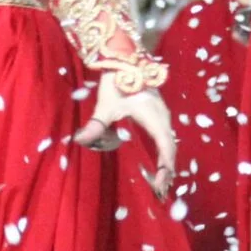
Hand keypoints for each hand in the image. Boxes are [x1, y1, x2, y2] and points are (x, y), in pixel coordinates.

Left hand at [73, 66, 176, 197]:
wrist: (125, 58)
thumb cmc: (117, 81)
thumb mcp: (105, 105)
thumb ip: (96, 125)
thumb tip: (80, 141)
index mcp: (154, 118)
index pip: (165, 148)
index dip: (164, 168)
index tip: (159, 185)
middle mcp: (163, 118)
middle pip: (170, 149)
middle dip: (166, 171)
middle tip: (160, 192)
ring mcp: (162, 115)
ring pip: (168, 143)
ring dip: (164, 163)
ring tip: (160, 183)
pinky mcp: (158, 113)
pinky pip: (163, 137)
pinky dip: (162, 152)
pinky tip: (157, 163)